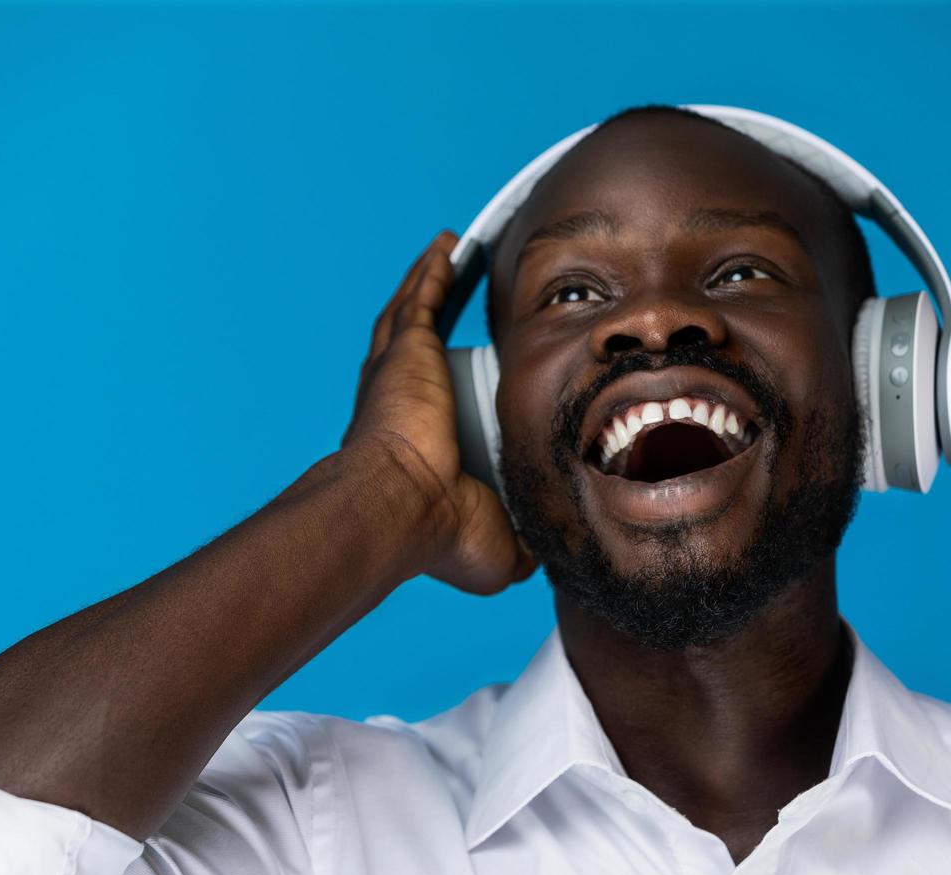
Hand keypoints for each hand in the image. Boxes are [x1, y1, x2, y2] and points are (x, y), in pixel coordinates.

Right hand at [343, 231, 535, 593]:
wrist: (400, 507)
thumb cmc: (437, 533)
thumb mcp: (499, 549)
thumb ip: (526, 541)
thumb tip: (552, 552)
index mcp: (419, 442)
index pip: (440, 400)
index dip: (455, 383)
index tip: (478, 372)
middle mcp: (401, 401)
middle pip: (421, 345)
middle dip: (434, 316)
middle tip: (456, 291)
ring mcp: (398, 372)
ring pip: (415, 313)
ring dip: (430, 283)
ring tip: (449, 255)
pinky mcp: (406, 351)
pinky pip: (421, 299)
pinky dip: (432, 271)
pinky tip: (448, 246)